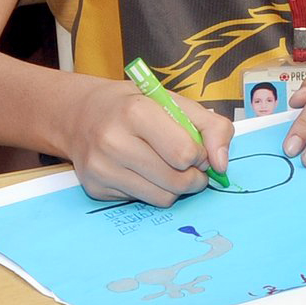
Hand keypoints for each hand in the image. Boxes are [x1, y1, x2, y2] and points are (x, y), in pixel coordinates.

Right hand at [63, 80, 232, 207]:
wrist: (83, 115)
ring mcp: (101, 168)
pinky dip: (152, 191)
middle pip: (175, 181)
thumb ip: (212, 127)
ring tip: (172, 170)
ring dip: (176, 188)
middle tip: (194, 168)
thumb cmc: (137, 106)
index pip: (184, 153)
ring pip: (161, 197)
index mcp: (137, 112)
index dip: (201, 156)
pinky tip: (145, 172)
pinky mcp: (95, 189)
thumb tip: (222, 165)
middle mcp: (113, 141)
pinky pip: (141, 202)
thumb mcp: (177, 102)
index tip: (199, 150)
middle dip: (194, 178)